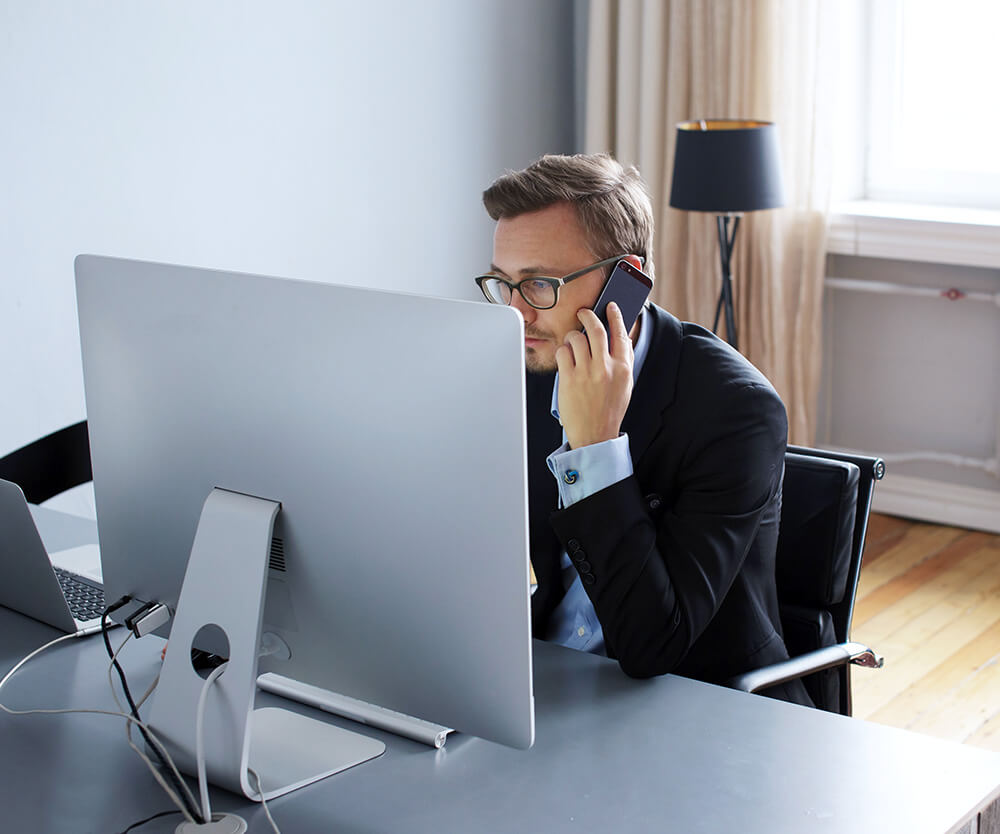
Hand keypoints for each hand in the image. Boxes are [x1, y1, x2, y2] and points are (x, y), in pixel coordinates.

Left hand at [555, 302, 633, 448]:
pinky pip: (563, 352)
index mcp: (623, 368)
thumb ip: (623, 360)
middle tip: (583, 312)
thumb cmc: (609, 410)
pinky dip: (563, 351)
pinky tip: (565, 357)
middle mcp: (605, 368)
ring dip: (573, 336)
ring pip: (577, 338)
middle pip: (596, 329)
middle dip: (588, 315)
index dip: (615, 316)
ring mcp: (586, 372)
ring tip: (572, 342)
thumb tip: (621, 337)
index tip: (610, 306)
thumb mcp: (625, 384)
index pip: (621, 333)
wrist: (594, 434)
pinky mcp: (569, 378)